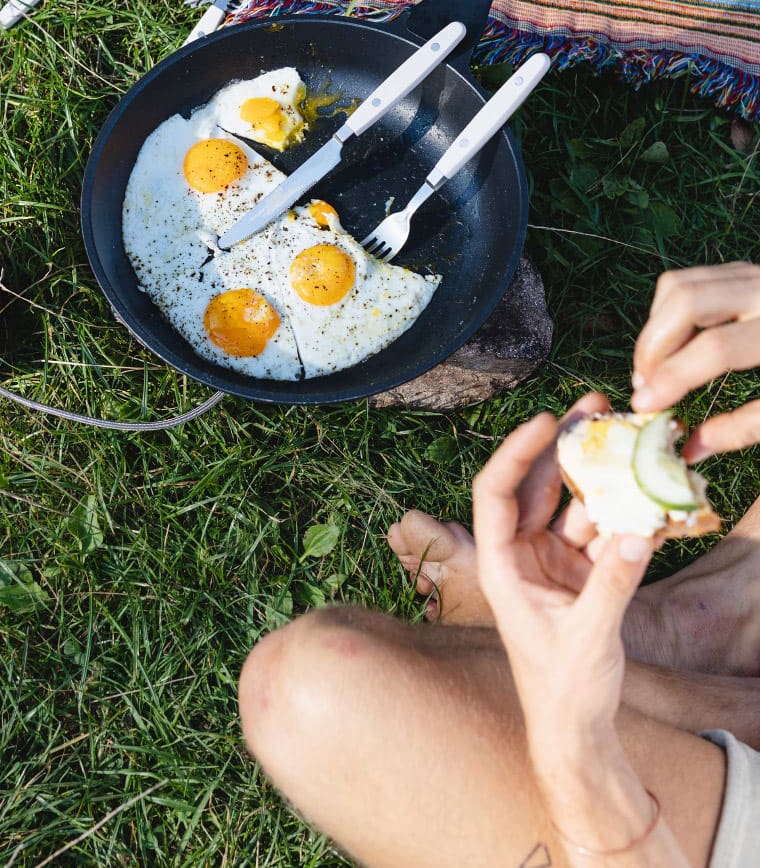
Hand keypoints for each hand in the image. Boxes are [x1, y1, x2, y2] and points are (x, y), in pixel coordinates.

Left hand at [473, 396, 658, 752]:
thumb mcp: (588, 637)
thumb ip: (612, 584)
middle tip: (592, 405)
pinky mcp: (577, 572)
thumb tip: (637, 535)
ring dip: (594, 471)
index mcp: (500, 566)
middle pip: (533, 484)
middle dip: (560, 444)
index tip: (545, 421)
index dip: (516, 453)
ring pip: (569, 501)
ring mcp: (548, 560)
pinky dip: (619, 511)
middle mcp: (519, 555)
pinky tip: (642, 486)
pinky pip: (597, 529)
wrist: (576, 732)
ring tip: (620, 431)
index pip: (495, 493)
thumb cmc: (564, 691)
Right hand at [631, 262, 759, 458]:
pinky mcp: (743, 270)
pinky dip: (668, 313)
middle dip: (653, 346)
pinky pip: (688, 281)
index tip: (644, 407)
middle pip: (685, 301)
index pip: (715, 348)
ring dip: (655, 328)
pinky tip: (673, 347)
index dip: (674, 379)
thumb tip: (690, 449)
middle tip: (645, 386)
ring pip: (678, 285)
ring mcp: (753, 273)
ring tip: (654, 369)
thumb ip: (744, 427)